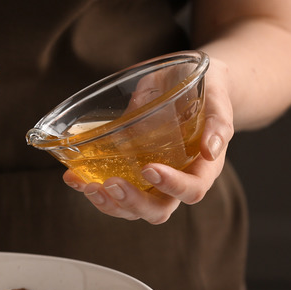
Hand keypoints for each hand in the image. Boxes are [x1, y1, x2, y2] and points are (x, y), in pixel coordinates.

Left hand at [62, 55, 234, 223]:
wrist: (186, 79)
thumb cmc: (206, 87)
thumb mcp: (216, 94)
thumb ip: (218, 120)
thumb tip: (212, 149)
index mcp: (202, 167)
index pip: (192, 190)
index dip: (172, 186)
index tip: (149, 169)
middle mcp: (176, 179)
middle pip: (158, 210)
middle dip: (133, 203)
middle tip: (112, 184)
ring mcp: (150, 180)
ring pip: (131, 209)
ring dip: (108, 203)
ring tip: (88, 186)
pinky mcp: (128, 171)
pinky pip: (110, 190)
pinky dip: (88, 186)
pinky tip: (73, 176)